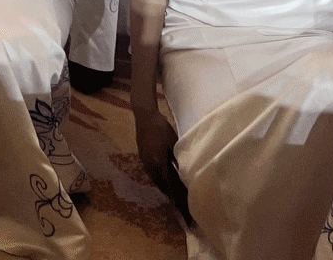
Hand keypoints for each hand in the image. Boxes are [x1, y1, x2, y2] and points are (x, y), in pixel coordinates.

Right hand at [134, 106, 190, 220]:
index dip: (180, 203)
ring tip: (179, 201)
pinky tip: (169, 183)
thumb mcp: (174, 143)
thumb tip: (188, 175)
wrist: (144, 116)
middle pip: (165, 188)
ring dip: (168, 191)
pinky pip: (154, 175)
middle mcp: (151, 167)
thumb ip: (179, 160)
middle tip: (186, 212)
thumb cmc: (162, 128)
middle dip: (175, 200)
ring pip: (159, 182)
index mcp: (159, 164)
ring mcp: (145, 163)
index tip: (187, 217)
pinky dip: (163, 182)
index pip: (172, 189)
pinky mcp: (144, 159)